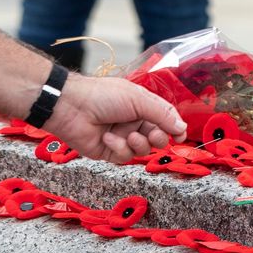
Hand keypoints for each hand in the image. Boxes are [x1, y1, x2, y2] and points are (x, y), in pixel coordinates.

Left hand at [43, 75, 186, 162]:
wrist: (71, 106)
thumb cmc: (102, 95)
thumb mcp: (138, 99)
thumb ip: (162, 115)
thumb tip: (182, 128)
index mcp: (142, 106)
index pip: (165, 118)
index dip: (175, 128)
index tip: (180, 136)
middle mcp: (134, 122)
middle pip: (158, 138)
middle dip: (158, 138)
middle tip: (152, 134)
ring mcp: (122, 137)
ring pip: (142, 150)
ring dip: (138, 144)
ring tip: (127, 136)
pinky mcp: (110, 151)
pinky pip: (124, 157)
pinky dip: (118, 148)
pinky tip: (107, 137)